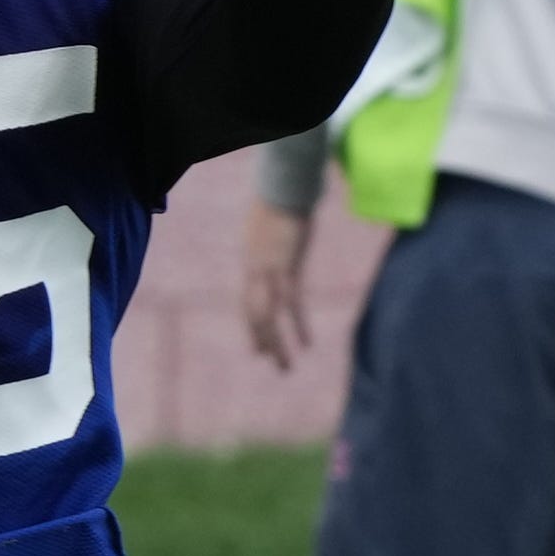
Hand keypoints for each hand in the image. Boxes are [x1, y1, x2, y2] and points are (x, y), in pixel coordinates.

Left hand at [244, 199, 313, 369]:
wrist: (283, 188)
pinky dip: (298, 325)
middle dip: (261, 339)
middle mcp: (254, 271)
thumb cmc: (280, 201)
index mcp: (251, 262)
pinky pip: (291, 304)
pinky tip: (307, 344)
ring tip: (284, 367)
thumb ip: (271, 241)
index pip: (247, 301)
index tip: (256, 346)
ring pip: (268, 317)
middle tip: (268, 361)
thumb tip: (276, 244)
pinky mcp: (287, 268)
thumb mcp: (269, 226)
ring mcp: (269, 271)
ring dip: (276, 344)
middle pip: (253, 314)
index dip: (251, 324)